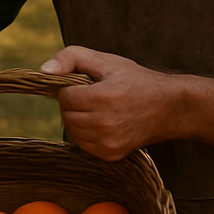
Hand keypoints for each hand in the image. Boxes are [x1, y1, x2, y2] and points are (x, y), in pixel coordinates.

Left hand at [39, 46, 180, 161]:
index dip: (72, 88)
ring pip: (72, 131)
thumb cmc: (137, 81)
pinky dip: (87, 134)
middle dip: (74, 104)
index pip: (65, 96)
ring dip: (79, 119)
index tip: (87, 85)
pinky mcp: (111, 155)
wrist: (170, 107)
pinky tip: (103, 123)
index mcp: (104, 97)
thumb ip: (72, 58)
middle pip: (66, 115)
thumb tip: (43, 71)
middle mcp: (105, 123)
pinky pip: (83, 144)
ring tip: (99, 109)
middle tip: (93, 96)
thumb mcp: (107, 61)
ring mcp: (108, 142)